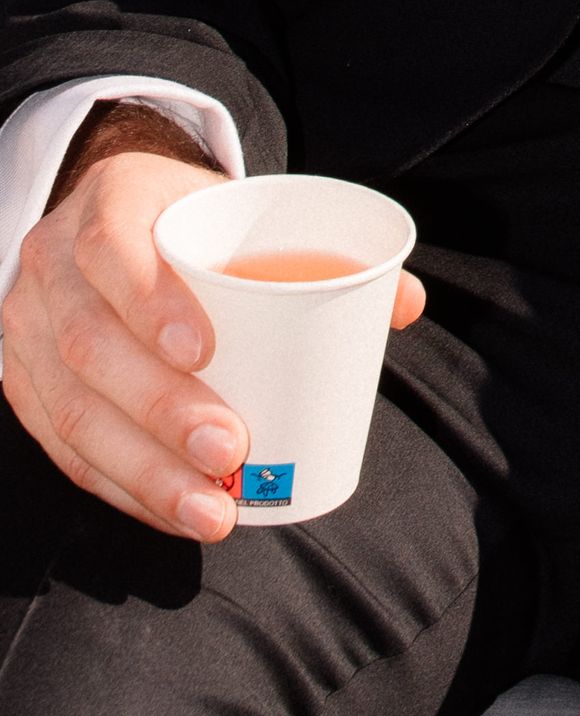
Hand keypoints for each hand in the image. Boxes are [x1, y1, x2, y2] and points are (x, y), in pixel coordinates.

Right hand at [1, 118, 423, 541]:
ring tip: (212, 510)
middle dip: (161, 410)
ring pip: (72, 408)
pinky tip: (169, 512)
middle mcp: (53, 265)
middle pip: (91, 344)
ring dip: (143, 471)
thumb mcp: (241, 210)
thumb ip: (320, 250)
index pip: (114, 247)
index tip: (207, 352)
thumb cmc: (192, 223)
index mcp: (111, 203)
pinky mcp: (22, 383)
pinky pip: (62, 447)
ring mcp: (26, 328)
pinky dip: (117, 486)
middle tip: (231, 451)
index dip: (152, 301)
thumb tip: (404, 304)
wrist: (111, 215)